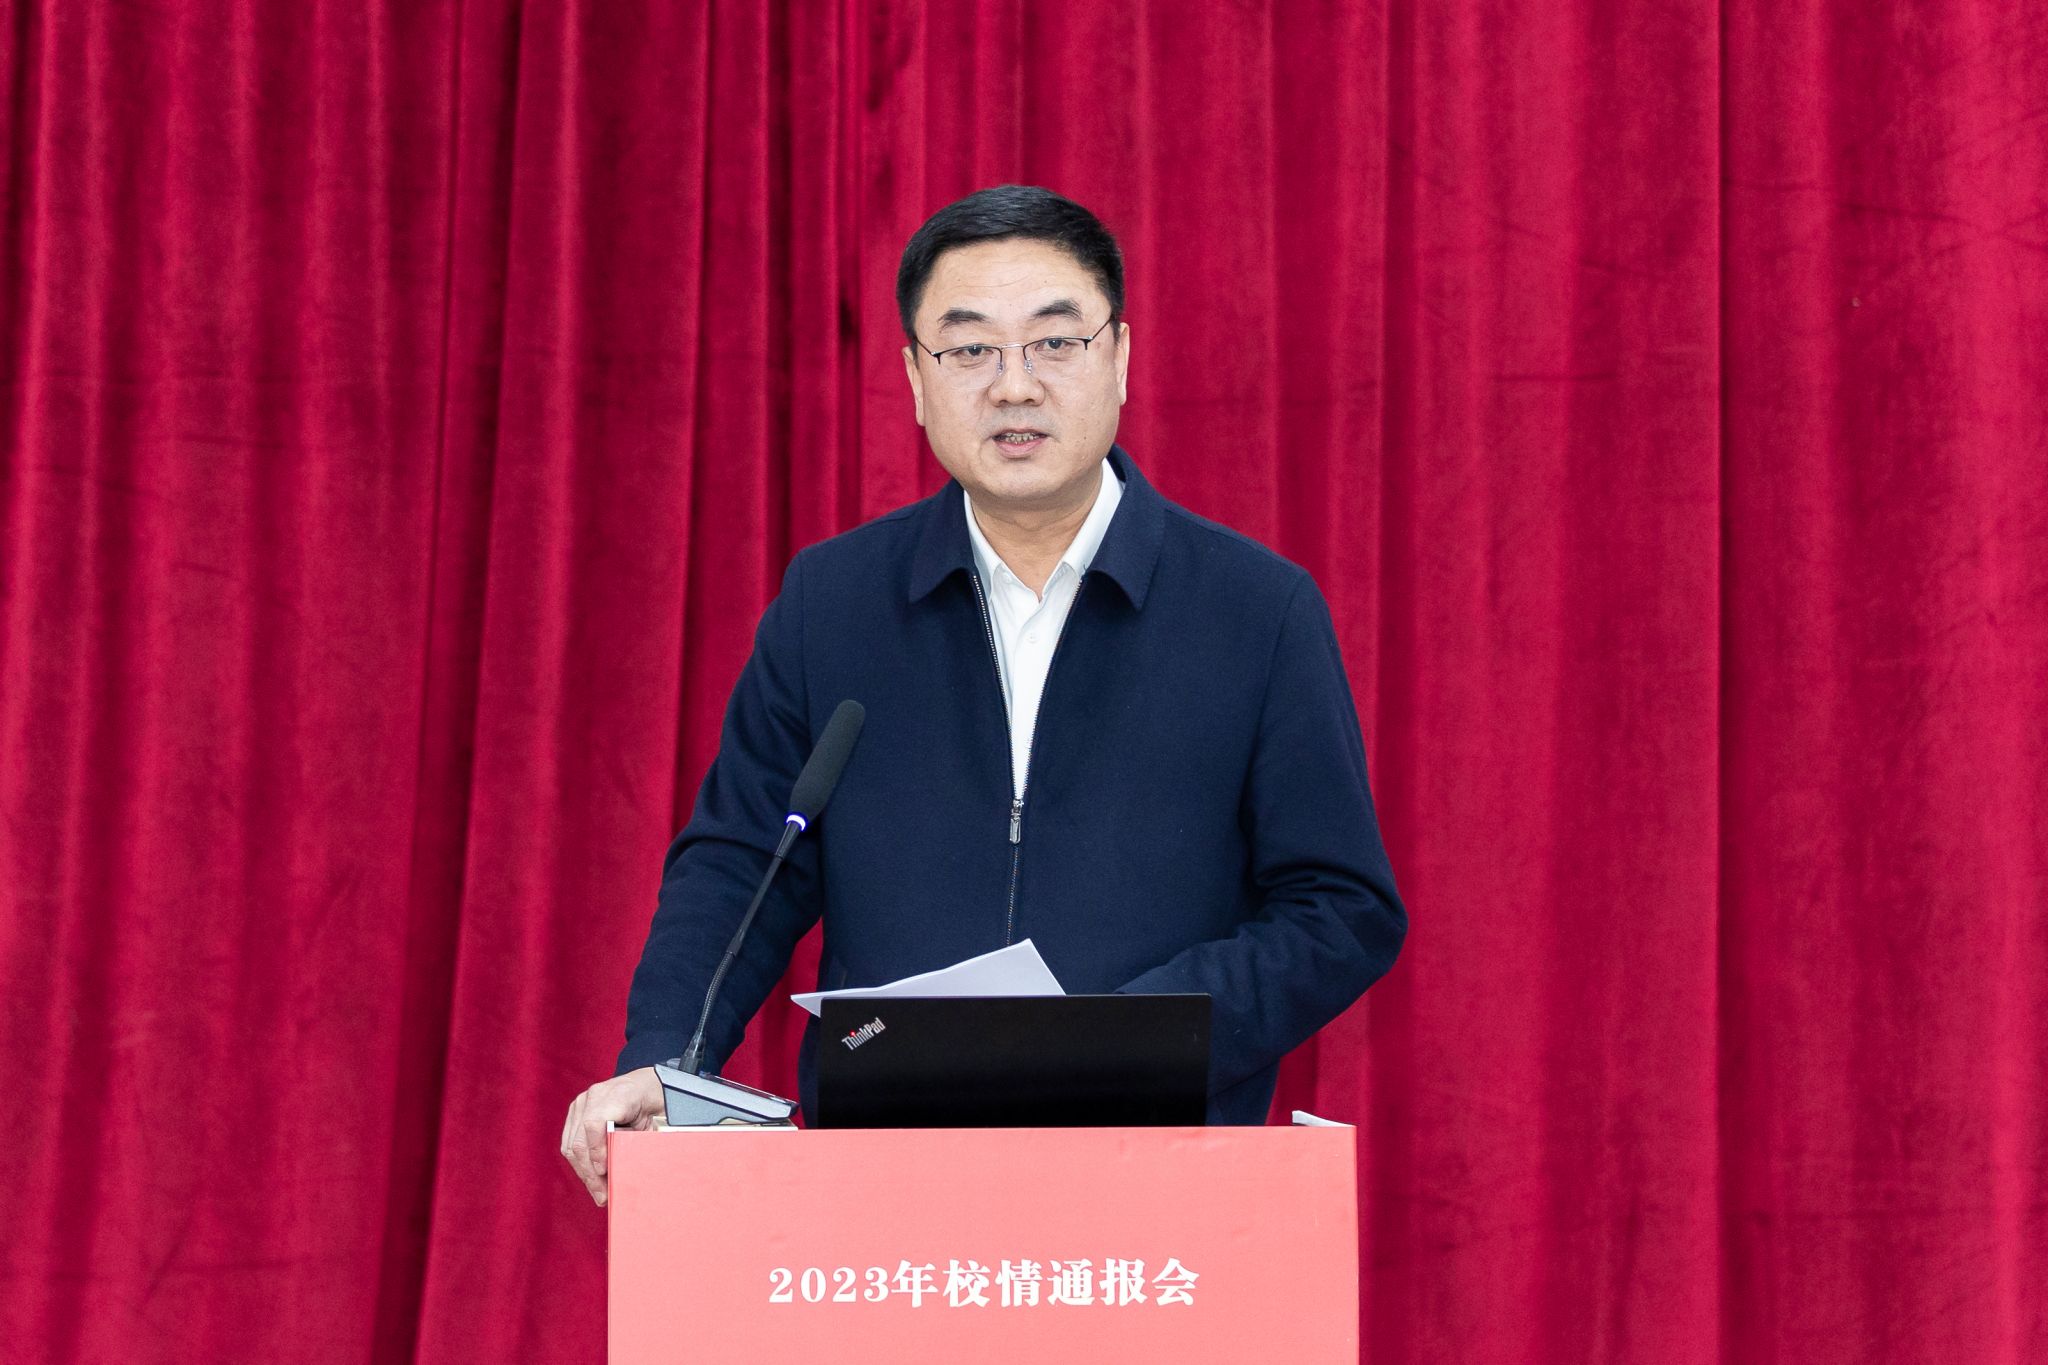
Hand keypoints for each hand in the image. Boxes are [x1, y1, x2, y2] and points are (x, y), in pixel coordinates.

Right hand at [560, 1067, 664, 1205]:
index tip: (604, 1172)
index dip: (597, 1150)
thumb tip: (630, 1171)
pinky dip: (581, 1165)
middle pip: (580, 1139)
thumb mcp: (659, 1120)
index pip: (594, 1123)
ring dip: (584, 1173)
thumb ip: (642, 1140)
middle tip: (603, 1196)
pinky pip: (571, 1144)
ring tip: (599, 1193)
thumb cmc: (657, 1103)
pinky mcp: (576, 1115)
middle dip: (590, 1173)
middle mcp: (595, 1096)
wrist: (648, 1086)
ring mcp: (582, 1105)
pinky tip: (593, 1180)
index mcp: (618, 1093)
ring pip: (571, 1146)